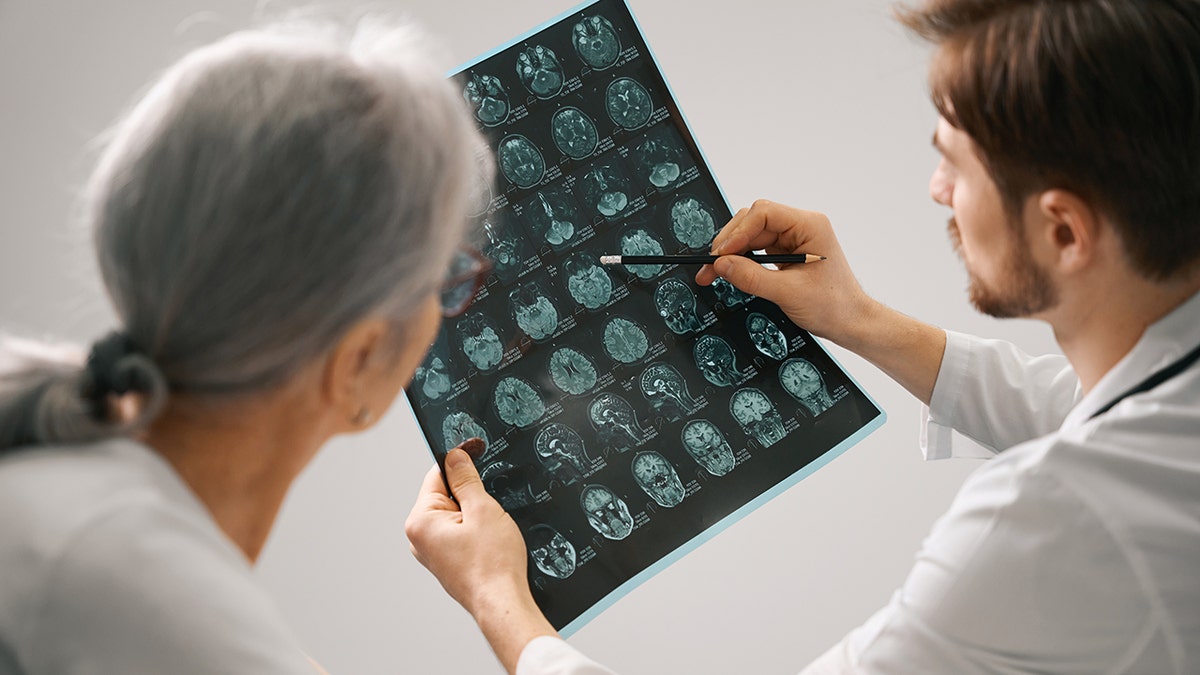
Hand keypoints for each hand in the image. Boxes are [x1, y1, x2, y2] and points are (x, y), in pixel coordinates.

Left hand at [405, 446, 556, 672]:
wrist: (502, 603)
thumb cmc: (492, 564)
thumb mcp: (483, 509)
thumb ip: (466, 479)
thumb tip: (455, 457)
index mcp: (420, 521)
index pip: (437, 475)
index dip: (460, 461)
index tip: (477, 450)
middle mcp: (419, 537)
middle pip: (445, 494)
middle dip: (469, 491)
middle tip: (490, 503)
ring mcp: (432, 551)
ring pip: (455, 514)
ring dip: (474, 512)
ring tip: (491, 527)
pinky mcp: (447, 561)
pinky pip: (458, 532)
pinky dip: (475, 528)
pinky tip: (490, 539)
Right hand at [695, 199, 878, 348]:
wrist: (849, 322)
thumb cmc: (834, 305)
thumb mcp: (788, 293)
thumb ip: (752, 277)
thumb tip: (722, 265)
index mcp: (810, 225)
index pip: (764, 213)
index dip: (738, 232)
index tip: (721, 254)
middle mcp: (801, 227)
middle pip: (753, 221)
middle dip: (730, 243)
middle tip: (711, 266)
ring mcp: (792, 239)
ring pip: (751, 234)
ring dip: (731, 252)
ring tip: (714, 272)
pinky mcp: (785, 252)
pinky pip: (755, 248)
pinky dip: (740, 260)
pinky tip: (729, 272)